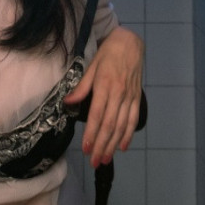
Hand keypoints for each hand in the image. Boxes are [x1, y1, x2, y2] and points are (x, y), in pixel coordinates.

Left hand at [64, 26, 143, 167]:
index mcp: (105, 86)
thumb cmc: (107, 54)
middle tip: (94, 162)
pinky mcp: (137, 98)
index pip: (97, 115)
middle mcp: (119, 94)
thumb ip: (82, 87)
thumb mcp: (91, 66)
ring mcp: (129, 97)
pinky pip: (133, 119)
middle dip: (102, 145)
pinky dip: (128, 134)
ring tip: (105, 159)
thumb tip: (68, 102)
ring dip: (113, 144)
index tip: (86, 148)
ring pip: (122, 126)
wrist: (130, 43)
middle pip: (110, 125)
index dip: (92, 133)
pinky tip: (123, 147)